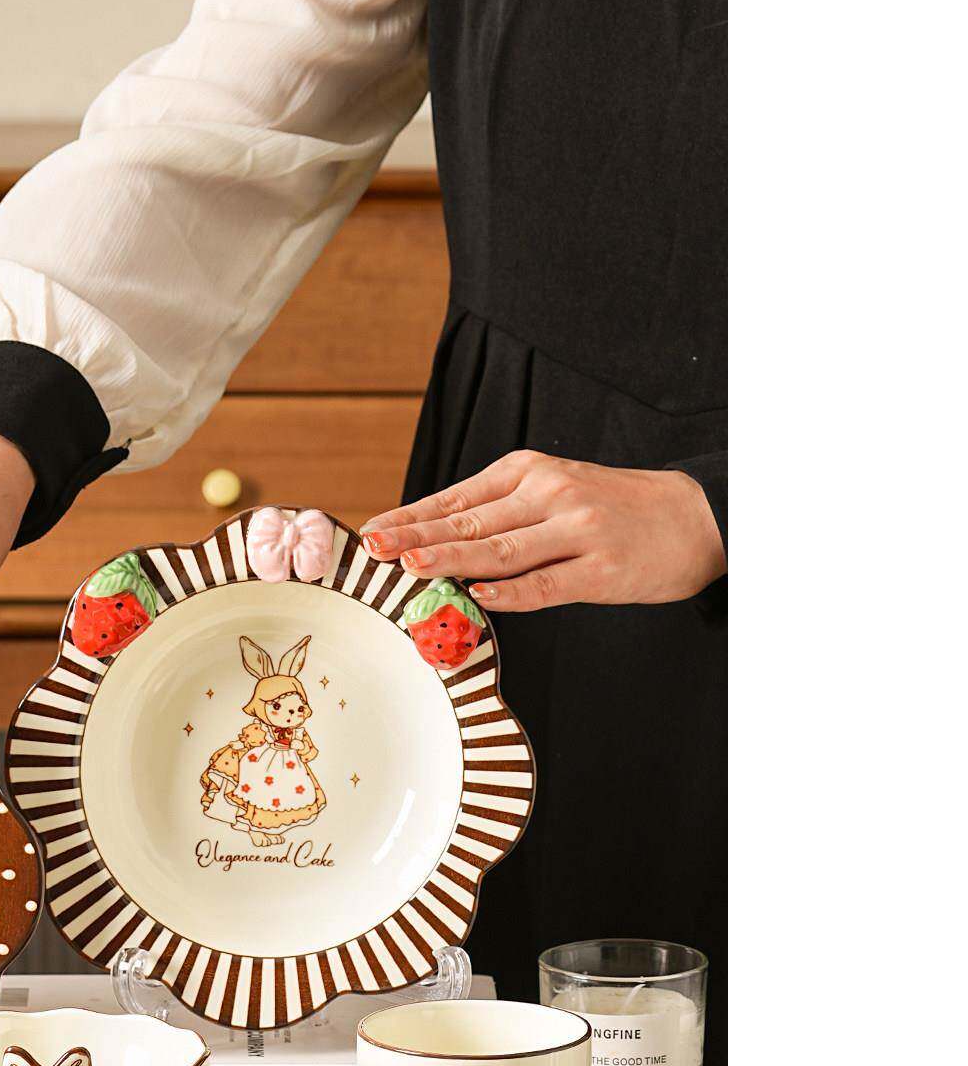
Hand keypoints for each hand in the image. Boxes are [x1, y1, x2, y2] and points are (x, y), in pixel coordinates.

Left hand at [359, 450, 724, 611]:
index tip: (372, 532)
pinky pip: (547, 583)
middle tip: (375, 549)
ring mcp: (577, 530)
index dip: (410, 516)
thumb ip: (498, 512)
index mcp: (528, 472)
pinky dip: (511, 591)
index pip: (456, 498)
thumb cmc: (609, 509)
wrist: (693, 516)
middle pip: (470, 521)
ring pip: (501, 550)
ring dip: (453, 558)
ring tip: (412, 564)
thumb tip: (429, 538)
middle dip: (416, 536)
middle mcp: (549, 493)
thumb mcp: (552, 491)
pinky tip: (478, 593)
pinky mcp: (601, 568)